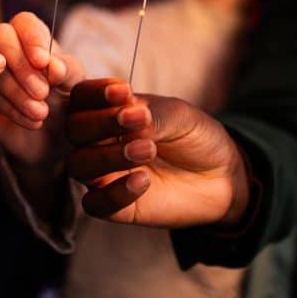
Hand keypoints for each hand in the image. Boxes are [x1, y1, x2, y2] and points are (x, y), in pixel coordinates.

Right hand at [0, 12, 83, 164]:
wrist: (55, 133)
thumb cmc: (65, 95)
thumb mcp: (75, 81)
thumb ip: (67, 69)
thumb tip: (53, 66)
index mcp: (31, 33)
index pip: (24, 22)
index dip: (32, 39)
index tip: (43, 62)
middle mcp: (5, 44)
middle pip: (0, 37)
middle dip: (20, 65)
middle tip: (43, 92)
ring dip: (16, 93)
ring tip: (41, 112)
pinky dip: (9, 109)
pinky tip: (30, 121)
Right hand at [66, 78, 249, 227]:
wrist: (222, 176)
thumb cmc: (194, 137)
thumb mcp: (179, 116)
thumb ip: (152, 114)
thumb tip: (128, 114)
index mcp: (108, 111)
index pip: (82, 97)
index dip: (94, 93)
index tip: (123, 91)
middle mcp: (98, 141)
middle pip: (74, 129)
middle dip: (100, 123)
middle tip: (133, 121)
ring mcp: (104, 174)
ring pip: (79, 165)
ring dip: (107, 156)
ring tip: (148, 150)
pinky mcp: (115, 206)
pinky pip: (95, 204)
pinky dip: (114, 193)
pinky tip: (143, 181)